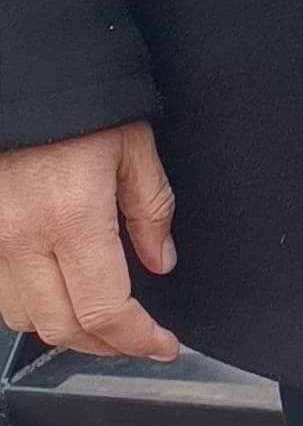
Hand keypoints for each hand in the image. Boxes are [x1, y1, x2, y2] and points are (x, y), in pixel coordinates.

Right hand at [0, 121, 177, 361]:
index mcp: (72, 217)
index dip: (138, 339)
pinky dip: (33, 309)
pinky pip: (0, 297)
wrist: (22, 81)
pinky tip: (61, 296)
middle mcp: (23, 238)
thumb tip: (159, 261)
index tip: (162, 345)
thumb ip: (151, 209)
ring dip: (68, 331)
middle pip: (64, 328)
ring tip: (104, 321)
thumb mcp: (134, 147)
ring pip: (26, 321)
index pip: (105, 309)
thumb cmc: (79, 105)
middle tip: (139, 339)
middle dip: (109, 344)